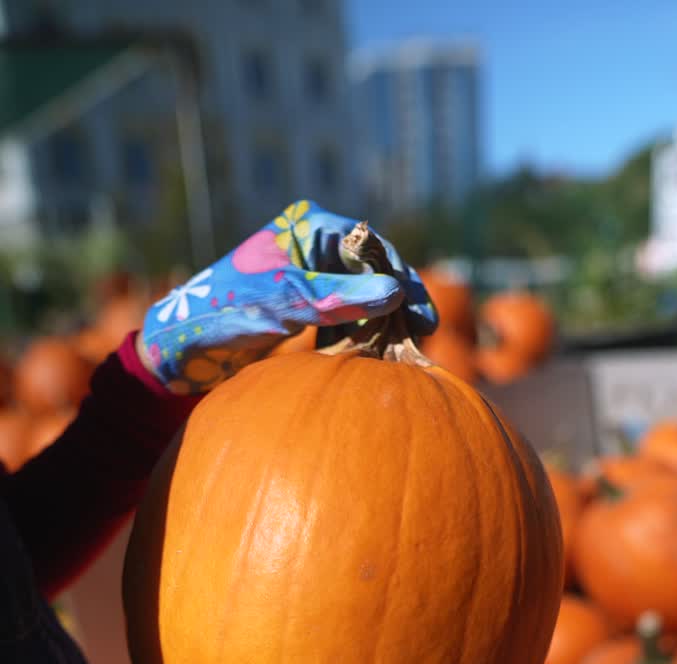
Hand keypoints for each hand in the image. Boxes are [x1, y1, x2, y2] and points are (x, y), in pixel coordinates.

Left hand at [138, 198, 436, 394]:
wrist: (182, 343)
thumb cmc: (227, 312)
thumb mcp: (289, 303)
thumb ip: (340, 297)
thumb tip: (394, 292)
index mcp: (309, 228)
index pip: (373, 246)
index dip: (402, 278)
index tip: (422, 315)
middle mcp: (311, 244)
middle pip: (372, 268)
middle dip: (398, 300)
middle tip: (425, 332)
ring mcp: (307, 273)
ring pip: (360, 292)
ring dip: (380, 319)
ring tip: (401, 347)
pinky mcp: (301, 302)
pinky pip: (342, 312)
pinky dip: (357, 330)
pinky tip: (367, 353)